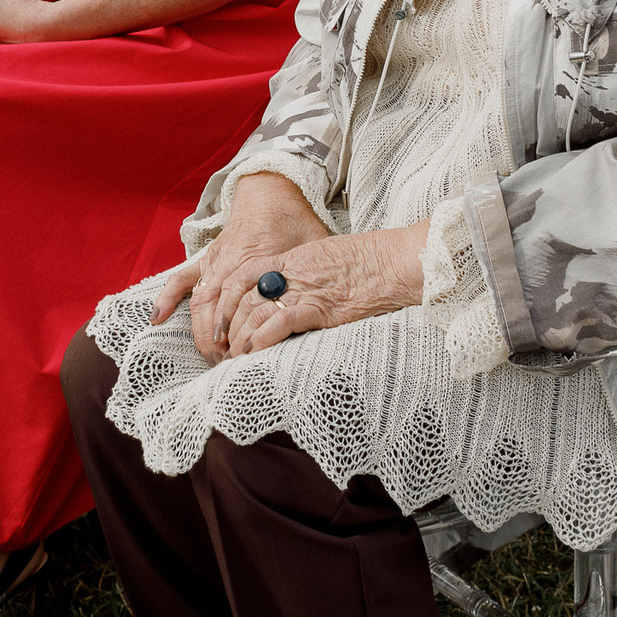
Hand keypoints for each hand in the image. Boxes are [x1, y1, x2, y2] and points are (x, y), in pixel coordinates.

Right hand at [151, 172, 332, 358]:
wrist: (272, 193)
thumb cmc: (296, 223)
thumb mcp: (313, 248)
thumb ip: (314, 274)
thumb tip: (333, 301)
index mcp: (257, 262)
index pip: (243, 307)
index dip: (242, 335)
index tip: (247, 357)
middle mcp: (231, 263)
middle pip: (217, 310)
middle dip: (219, 342)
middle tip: (228, 364)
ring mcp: (215, 260)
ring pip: (200, 301)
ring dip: (202, 331)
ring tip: (212, 355)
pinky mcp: (207, 257)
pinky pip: (182, 278)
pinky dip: (168, 297)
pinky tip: (157, 317)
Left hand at [217, 225, 426, 357]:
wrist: (394, 262)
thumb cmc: (369, 261)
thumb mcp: (326, 258)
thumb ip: (303, 274)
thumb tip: (290, 295)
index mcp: (291, 259)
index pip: (242, 274)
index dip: (225, 299)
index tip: (221, 321)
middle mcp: (292, 273)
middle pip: (244, 299)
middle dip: (229, 326)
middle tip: (224, 348)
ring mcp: (305, 290)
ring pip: (256, 313)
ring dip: (242, 339)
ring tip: (237, 357)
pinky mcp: (320, 308)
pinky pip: (280, 322)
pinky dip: (262, 339)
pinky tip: (255, 352)